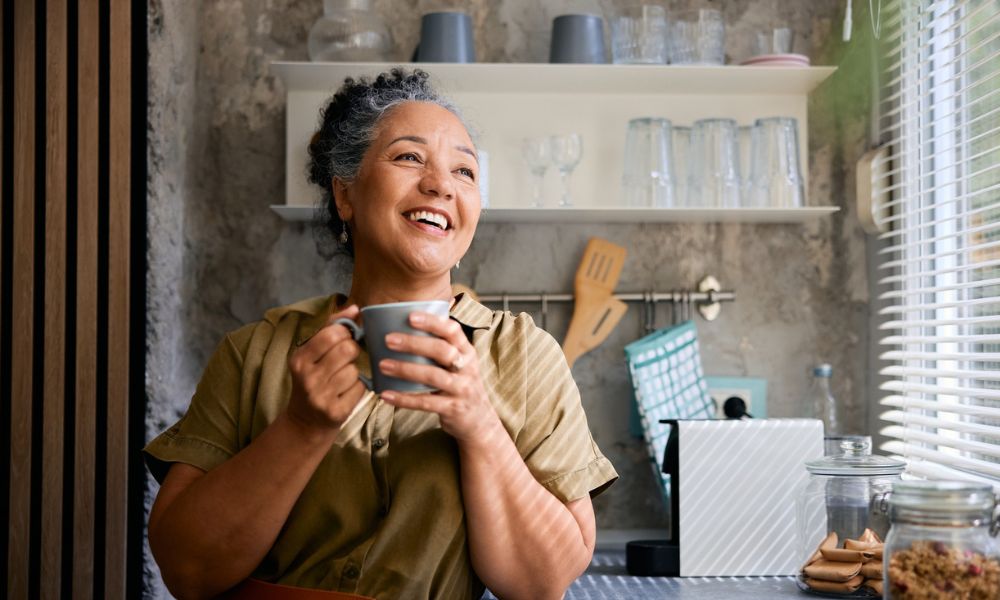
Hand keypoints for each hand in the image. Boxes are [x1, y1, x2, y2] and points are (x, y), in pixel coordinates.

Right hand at [286, 305, 367, 436]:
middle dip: (352, 351)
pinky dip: (358, 388)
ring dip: (354, 372)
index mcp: (299, 359)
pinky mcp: (336, 412)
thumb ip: (331, 327)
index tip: (344, 338)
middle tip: (346, 358)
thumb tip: (355, 308)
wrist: (305, 421)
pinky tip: (346, 392)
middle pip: (347, 350)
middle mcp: (307, 378)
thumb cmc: (313, 379)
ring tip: (342, 379)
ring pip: (355, 370)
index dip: (345, 333)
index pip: (332, 333)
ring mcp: (320, 397)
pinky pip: (361, 389)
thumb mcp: (312, 353)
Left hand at [378, 312, 499, 444]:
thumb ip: (441, 348)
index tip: (410, 316)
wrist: (479, 421)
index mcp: (467, 352)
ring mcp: (462, 389)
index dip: (433, 322)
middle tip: (389, 339)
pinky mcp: (453, 409)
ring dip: (406, 369)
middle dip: (414, 343)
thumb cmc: (460, 385)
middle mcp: (467, 368)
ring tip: (383, 365)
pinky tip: (386, 394)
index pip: (453, 330)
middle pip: (442, 350)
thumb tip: (407, 325)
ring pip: (433, 376)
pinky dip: (404, 399)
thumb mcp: (459, 364)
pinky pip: (426, 402)